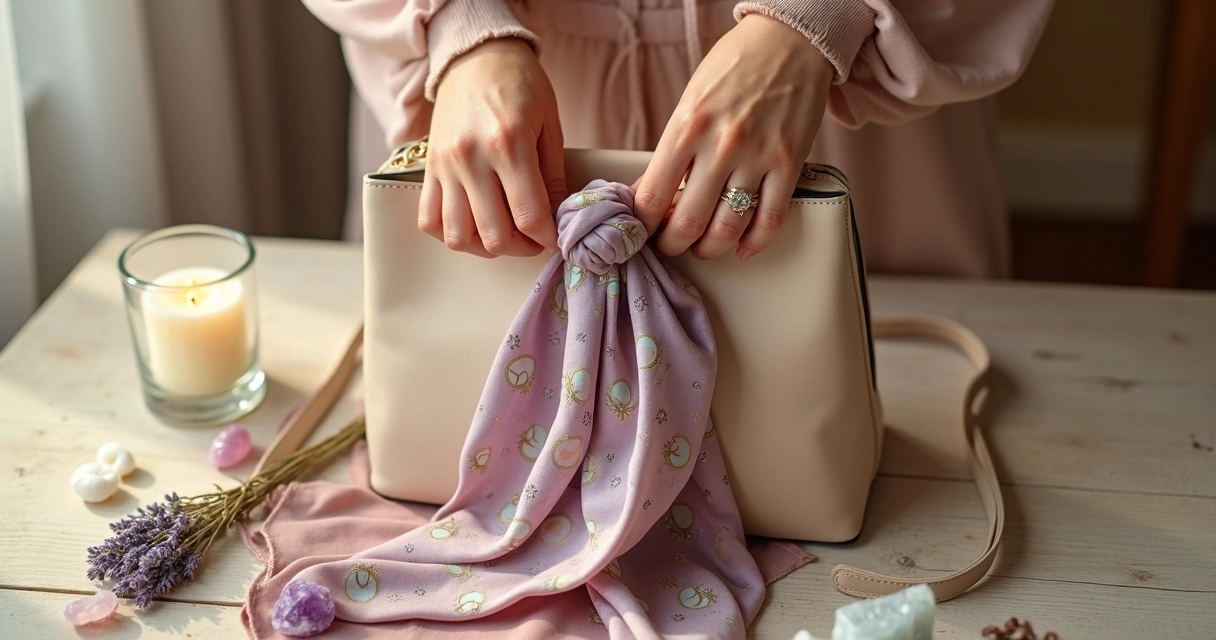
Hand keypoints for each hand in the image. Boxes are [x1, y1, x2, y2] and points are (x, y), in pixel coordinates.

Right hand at [421, 38, 564, 256]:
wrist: (476, 55)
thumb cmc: (520, 85)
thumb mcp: (549, 124)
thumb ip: (552, 176)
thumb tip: (556, 218)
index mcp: (509, 144)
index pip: (529, 216)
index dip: (547, 237)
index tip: (554, 236)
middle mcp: (471, 158)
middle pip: (494, 235)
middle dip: (521, 247)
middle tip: (534, 237)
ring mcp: (444, 166)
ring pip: (458, 236)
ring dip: (486, 246)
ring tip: (504, 234)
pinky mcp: (428, 168)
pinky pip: (429, 220)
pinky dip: (451, 233)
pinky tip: (472, 225)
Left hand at [634, 15, 832, 260]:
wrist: (789, 39)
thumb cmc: (734, 67)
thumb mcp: (689, 102)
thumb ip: (670, 150)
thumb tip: (647, 194)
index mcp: (686, 126)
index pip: (653, 196)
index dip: (643, 225)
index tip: (641, 232)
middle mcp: (721, 144)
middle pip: (688, 221)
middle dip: (672, 245)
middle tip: (669, 246)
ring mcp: (758, 155)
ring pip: (728, 227)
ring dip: (709, 249)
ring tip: (702, 248)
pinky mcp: (790, 162)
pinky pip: (770, 218)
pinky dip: (754, 243)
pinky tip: (742, 248)